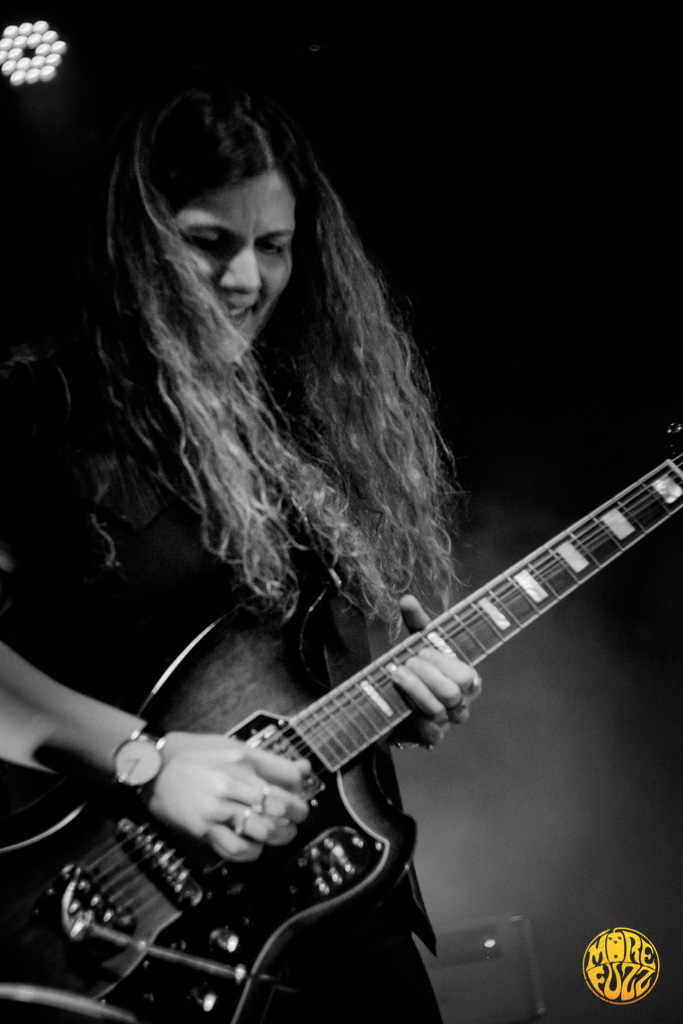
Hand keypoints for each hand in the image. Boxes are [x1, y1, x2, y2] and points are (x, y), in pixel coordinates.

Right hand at [142, 732, 309, 861]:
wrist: (153, 767)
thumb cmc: (194, 755)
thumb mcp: (232, 746)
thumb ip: (267, 761)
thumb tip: (304, 770)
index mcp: (242, 759)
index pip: (288, 775)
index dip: (301, 787)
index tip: (299, 792)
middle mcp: (233, 783)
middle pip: (281, 805)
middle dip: (297, 814)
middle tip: (296, 817)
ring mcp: (218, 808)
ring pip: (264, 831)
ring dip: (280, 836)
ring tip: (281, 833)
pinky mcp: (204, 829)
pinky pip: (237, 849)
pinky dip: (253, 852)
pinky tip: (256, 846)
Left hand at [391, 594, 481, 748]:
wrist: (392, 705)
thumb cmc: (415, 671)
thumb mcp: (416, 644)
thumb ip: (416, 623)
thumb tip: (407, 599)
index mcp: (466, 681)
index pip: (466, 675)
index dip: (442, 662)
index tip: (420, 651)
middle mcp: (461, 704)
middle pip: (454, 692)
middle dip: (428, 674)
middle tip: (407, 663)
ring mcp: (447, 723)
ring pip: (439, 710)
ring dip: (415, 689)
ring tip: (396, 674)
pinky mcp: (431, 738)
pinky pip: (429, 731)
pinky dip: (412, 714)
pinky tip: (398, 700)